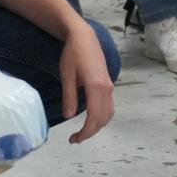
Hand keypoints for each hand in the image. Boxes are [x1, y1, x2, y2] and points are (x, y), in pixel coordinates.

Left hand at [59, 23, 114, 143]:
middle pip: (103, 118)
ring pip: (108, 114)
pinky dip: (101, 117)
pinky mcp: (109, 85)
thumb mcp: (66, 75)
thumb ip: (69, 96)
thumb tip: (69, 117)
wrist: (85, 37)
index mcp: (96, 86)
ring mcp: (110, 87)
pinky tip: (90, 118)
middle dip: (91, 132)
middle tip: (75, 139)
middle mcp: (107, 88)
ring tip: (82, 131)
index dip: (85, 131)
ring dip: (97, 126)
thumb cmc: (73, 54)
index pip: (94, 117)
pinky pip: (108, 106)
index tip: (73, 139)